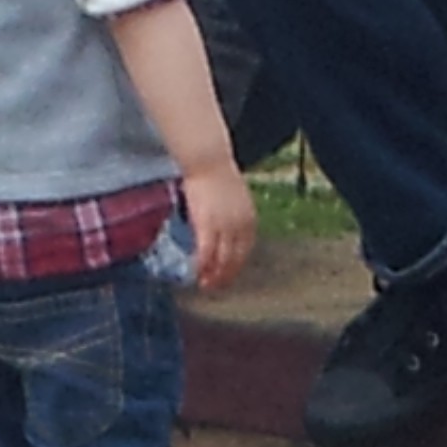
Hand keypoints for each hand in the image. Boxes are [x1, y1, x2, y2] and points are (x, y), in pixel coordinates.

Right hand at [181, 161, 257, 295]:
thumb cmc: (217, 174)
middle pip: (235, 259)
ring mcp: (225, 227)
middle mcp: (241, 226)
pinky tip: (196, 271)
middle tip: (216, 286)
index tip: (228, 274)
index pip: (245, 250)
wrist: (209, 160)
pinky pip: (206, 252)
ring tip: (205, 284)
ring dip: (213, 275)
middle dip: (226, 275)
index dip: (236, 265)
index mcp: (250, 220)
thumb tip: (226, 227)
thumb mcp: (234, 198)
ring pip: (221, 259)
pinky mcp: (208, 225)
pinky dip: (202, 264)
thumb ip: (234, 215)